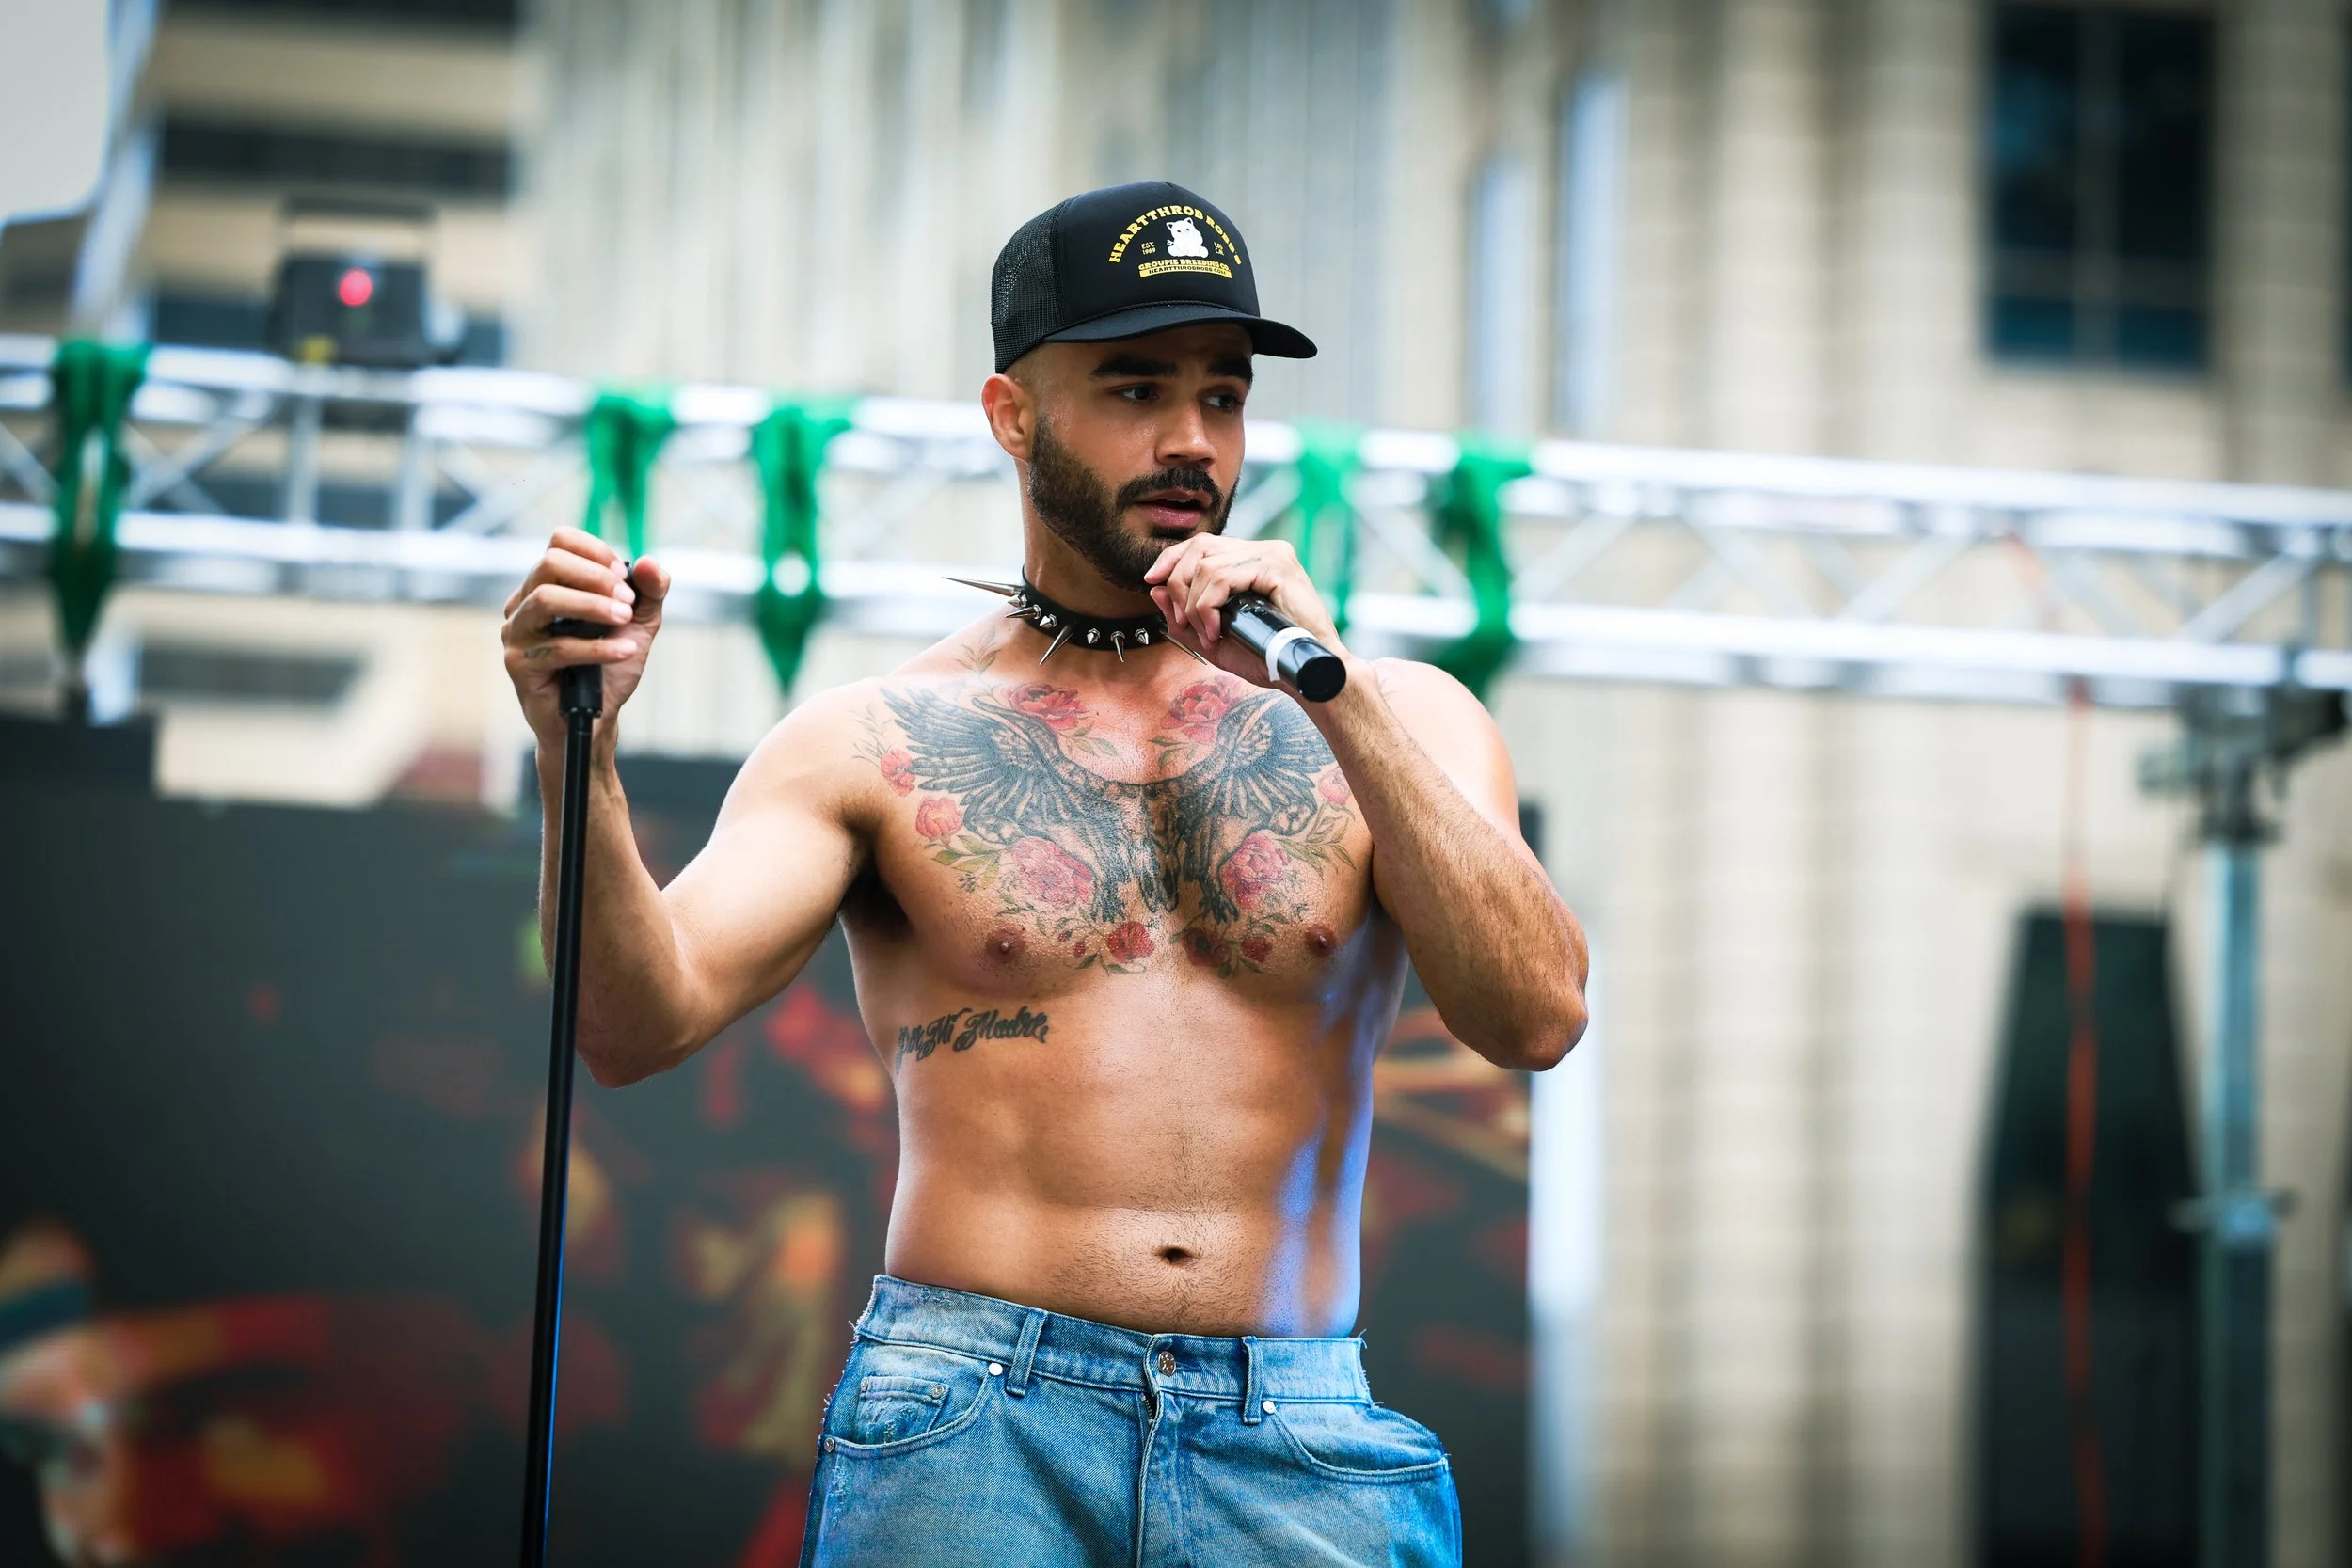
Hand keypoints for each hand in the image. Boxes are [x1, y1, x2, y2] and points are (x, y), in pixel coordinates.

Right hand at [501, 527, 667, 741]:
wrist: (596, 717)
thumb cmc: (609, 668)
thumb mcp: (638, 624)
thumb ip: (649, 592)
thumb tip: (648, 562)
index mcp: (547, 585)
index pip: (559, 542)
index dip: (595, 551)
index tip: (624, 575)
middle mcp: (525, 603)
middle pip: (549, 564)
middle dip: (596, 577)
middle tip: (627, 601)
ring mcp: (517, 633)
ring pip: (545, 600)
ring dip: (593, 606)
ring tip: (624, 619)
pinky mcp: (519, 664)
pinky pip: (557, 648)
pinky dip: (598, 648)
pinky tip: (624, 651)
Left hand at [1144, 535, 1347, 690]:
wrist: (1303, 673)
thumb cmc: (1267, 658)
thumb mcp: (1214, 639)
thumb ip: (1184, 616)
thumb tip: (1156, 589)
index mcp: (1250, 559)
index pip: (1202, 544)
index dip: (1171, 558)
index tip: (1151, 580)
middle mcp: (1262, 550)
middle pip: (1200, 547)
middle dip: (1179, 583)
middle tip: (1185, 621)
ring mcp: (1271, 555)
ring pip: (1207, 565)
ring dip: (1195, 604)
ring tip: (1208, 633)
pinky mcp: (1277, 567)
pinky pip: (1223, 578)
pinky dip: (1209, 606)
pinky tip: (1217, 630)